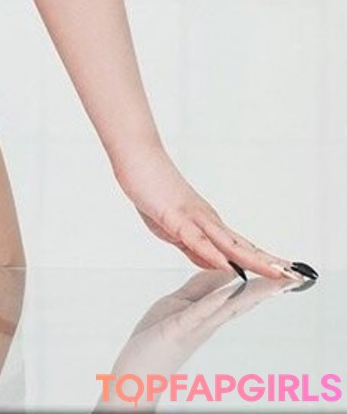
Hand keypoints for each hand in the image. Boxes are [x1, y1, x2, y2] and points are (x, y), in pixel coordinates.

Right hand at [113, 144, 301, 280]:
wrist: (137, 155)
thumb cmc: (152, 188)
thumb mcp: (172, 228)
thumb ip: (192, 248)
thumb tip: (214, 264)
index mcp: (207, 224)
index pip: (240, 246)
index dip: (263, 259)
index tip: (285, 271)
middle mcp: (207, 220)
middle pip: (242, 245)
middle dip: (267, 261)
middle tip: (293, 274)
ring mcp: (193, 217)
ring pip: (227, 243)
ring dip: (252, 259)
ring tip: (274, 271)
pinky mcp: (175, 216)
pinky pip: (196, 239)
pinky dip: (213, 253)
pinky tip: (226, 265)